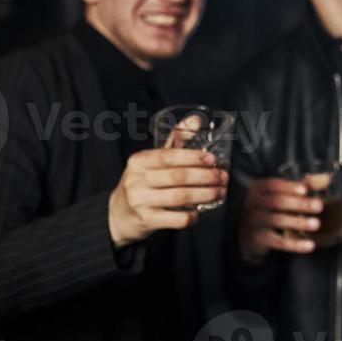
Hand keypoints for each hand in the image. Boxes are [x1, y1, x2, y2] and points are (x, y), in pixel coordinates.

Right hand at [108, 148, 225, 248]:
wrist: (118, 214)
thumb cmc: (142, 182)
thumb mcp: (151, 160)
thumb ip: (174, 140)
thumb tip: (196, 120)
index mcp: (139, 161)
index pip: (168, 156)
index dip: (193, 157)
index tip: (212, 159)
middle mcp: (137, 180)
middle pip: (178, 177)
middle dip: (206, 177)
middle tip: (223, 177)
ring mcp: (140, 202)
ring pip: (179, 197)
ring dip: (205, 195)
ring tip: (220, 192)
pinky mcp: (146, 220)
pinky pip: (175, 219)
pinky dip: (191, 216)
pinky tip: (200, 212)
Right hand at [237, 176, 324, 262]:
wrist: (248, 234)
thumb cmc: (269, 208)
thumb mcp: (277, 195)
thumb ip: (298, 187)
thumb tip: (326, 178)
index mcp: (258, 189)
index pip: (272, 185)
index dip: (289, 186)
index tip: (305, 190)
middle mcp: (253, 204)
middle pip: (277, 202)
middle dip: (299, 204)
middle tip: (319, 206)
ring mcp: (254, 222)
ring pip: (277, 220)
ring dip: (298, 222)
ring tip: (316, 224)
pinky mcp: (259, 239)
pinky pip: (278, 241)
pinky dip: (295, 244)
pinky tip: (309, 245)